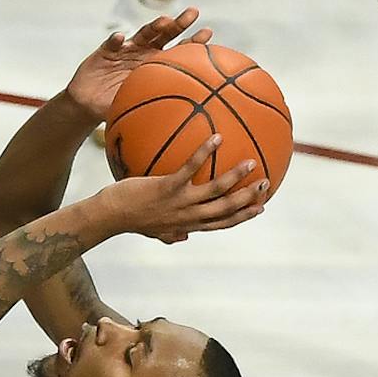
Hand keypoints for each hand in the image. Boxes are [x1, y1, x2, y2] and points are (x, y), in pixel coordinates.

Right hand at [65, 7, 212, 118]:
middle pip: (165, 34)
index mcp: (156, 65)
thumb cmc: (118, 106)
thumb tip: (188, 127)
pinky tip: (120, 38)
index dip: (193, 42)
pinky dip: (115, 40)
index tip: (208, 34)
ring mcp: (126, 49)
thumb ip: (160, 112)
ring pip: (143, 33)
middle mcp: (144, 53)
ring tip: (165, 21)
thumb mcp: (141, 110)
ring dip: (154, 26)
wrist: (90, 105)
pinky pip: (111, 44)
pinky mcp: (106, 50)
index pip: (178, 50)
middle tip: (193, 13)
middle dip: (179, 23)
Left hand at [98, 135, 265, 242]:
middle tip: (266, 185)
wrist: (111, 216)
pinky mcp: (166, 187)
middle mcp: (187, 217)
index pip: (221, 224)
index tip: (260, 208)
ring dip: (235, 177)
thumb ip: (171, 234)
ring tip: (251, 161)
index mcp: (187, 225)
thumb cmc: (131, 220)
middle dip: (248, 199)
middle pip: (225, 210)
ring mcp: (178, 202)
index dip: (242, 217)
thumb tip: (183, 238)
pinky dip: (205, 153)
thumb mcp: (154, 232)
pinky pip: (190, 168)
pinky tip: (217, 137)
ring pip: (215, 192)